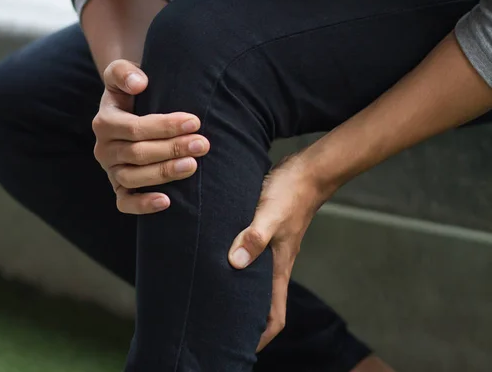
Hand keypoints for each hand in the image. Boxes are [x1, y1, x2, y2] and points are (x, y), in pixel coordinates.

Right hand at [93, 59, 210, 214]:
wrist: (133, 110)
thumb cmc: (135, 92)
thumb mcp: (124, 74)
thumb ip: (124, 72)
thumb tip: (138, 83)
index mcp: (104, 122)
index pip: (135, 128)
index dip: (165, 126)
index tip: (194, 121)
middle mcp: (104, 149)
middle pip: (138, 154)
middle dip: (173, 149)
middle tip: (203, 144)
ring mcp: (111, 171)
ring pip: (134, 178)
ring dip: (165, 173)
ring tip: (193, 166)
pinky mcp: (119, 189)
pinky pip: (125, 203)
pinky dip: (143, 205)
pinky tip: (167, 202)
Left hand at [228, 155, 329, 351]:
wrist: (308, 171)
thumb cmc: (292, 193)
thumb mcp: (269, 215)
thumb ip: (253, 237)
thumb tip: (234, 263)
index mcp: (279, 267)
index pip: (274, 315)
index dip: (261, 337)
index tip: (240, 349)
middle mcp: (275, 263)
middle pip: (262, 303)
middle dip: (244, 320)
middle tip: (215, 328)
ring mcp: (271, 249)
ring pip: (253, 281)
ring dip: (237, 292)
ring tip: (211, 299)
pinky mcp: (263, 234)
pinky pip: (249, 258)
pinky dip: (236, 265)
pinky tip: (217, 259)